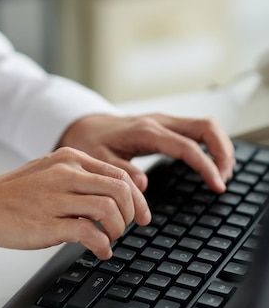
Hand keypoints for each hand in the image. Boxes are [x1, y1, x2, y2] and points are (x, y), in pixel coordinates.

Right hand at [0, 147, 150, 258]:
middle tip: (128, 228)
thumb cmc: (16, 192)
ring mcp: (56, 198)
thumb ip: (81, 178)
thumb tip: (114, 195)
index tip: (141, 215)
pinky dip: (102, 245)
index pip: (119, 174)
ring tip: (110, 239)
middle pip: (119, 190)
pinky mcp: (47, 224)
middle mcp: (66, 174)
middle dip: (133, 213)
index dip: (138, 198)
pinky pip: (89, 232)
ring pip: (108, 209)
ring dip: (118, 229)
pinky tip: (101, 251)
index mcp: (70, 159)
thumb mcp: (50, 171)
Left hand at [58, 113, 234, 193]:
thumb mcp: (97, 159)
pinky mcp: (166, 126)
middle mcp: (160, 122)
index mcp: (146, 131)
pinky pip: (197, 131)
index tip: (217, 185)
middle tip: (224, 179)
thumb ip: (120, 172)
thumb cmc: (89, 143)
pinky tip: (211, 164)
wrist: (84, 127)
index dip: (206, 166)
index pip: (187, 147)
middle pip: (206, 127)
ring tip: (222, 174)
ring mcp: (165, 122)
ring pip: (206, 126)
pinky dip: (210, 145)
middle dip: (223, 152)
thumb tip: (142, 185)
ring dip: (220, 148)